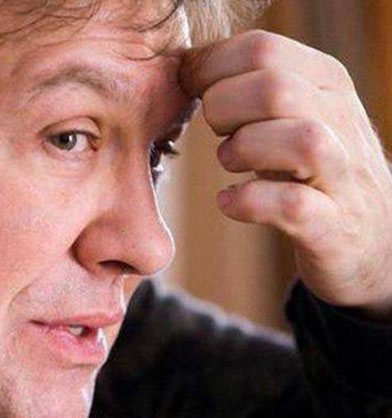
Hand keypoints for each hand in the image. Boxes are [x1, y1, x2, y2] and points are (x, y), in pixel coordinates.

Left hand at [180, 30, 391, 316]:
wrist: (368, 235)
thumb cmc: (308, 167)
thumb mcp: (288, 114)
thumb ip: (247, 85)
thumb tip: (183, 64)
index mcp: (324, 81)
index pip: (262, 48)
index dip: (209, 68)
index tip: (190, 90)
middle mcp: (340, 120)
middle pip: (272, 88)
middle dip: (222, 108)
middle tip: (218, 132)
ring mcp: (341, 175)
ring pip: (297, 141)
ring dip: (243, 150)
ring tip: (229, 162)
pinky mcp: (332, 225)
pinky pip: (289, 205)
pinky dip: (247, 202)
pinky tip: (228, 201)